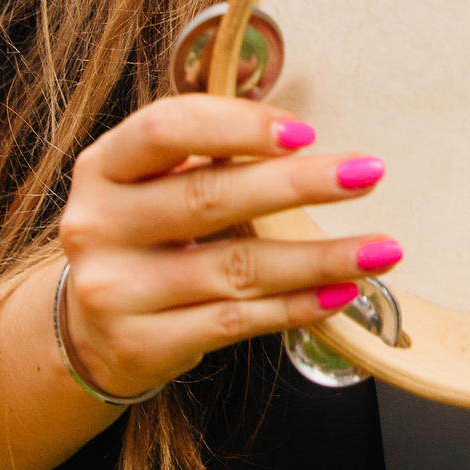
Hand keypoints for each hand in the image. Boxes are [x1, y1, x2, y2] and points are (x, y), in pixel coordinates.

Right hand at [55, 95, 399, 398]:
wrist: (87, 332)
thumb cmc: (142, 236)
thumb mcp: (150, 183)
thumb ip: (205, 154)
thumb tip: (301, 134)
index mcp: (103, 166)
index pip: (167, 129)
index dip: (238, 125)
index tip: (306, 132)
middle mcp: (97, 225)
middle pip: (209, 197)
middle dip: (300, 184)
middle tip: (368, 174)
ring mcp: (114, 290)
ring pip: (236, 268)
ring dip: (319, 257)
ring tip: (381, 249)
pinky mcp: (140, 345)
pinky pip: (234, 322)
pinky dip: (295, 307)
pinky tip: (340, 293)